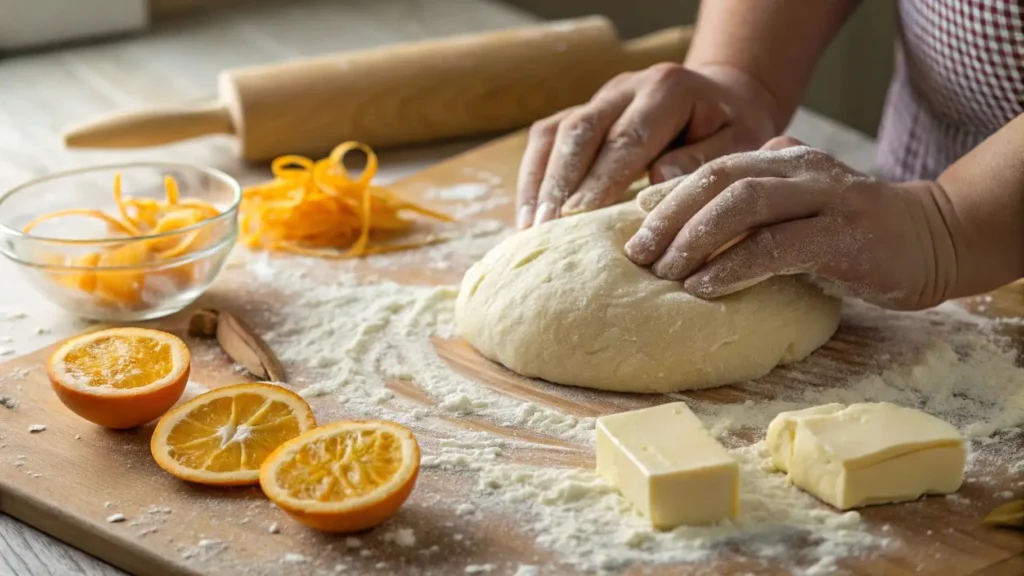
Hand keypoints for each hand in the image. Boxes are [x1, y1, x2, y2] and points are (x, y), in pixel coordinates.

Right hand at [515, 64, 777, 228]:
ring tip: (531, 229)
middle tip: (549, 228)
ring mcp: (596, 100)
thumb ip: (705, 160)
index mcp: (666, 90)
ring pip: (554, 134)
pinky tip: (528, 218)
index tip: (581, 215)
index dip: (601, 177)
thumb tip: (658, 179)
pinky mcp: (579, 115)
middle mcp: (624, 88)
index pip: (627, 136)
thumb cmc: (731, 129)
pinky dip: (532, 180)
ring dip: (539, 183)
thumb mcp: (740, 142)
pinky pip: (544, 141)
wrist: (720, 99)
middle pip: (580, 131)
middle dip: (561, 183)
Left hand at [624, 137, 960, 310]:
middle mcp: (801, 169)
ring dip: (696, 239)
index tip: (634, 231)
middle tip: (639, 255)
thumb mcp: (798, 207)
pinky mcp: (844, 236)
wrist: (934, 238)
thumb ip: (754, 202)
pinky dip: (735, 266)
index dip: (667, 198)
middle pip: (720, 180)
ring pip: (745, 204)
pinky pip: (778, 246)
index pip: (713, 169)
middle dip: (671, 218)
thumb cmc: (852, 233)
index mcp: (784, 158)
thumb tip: (685, 215)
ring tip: (666, 273)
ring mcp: (825, 198)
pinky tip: (705, 287)